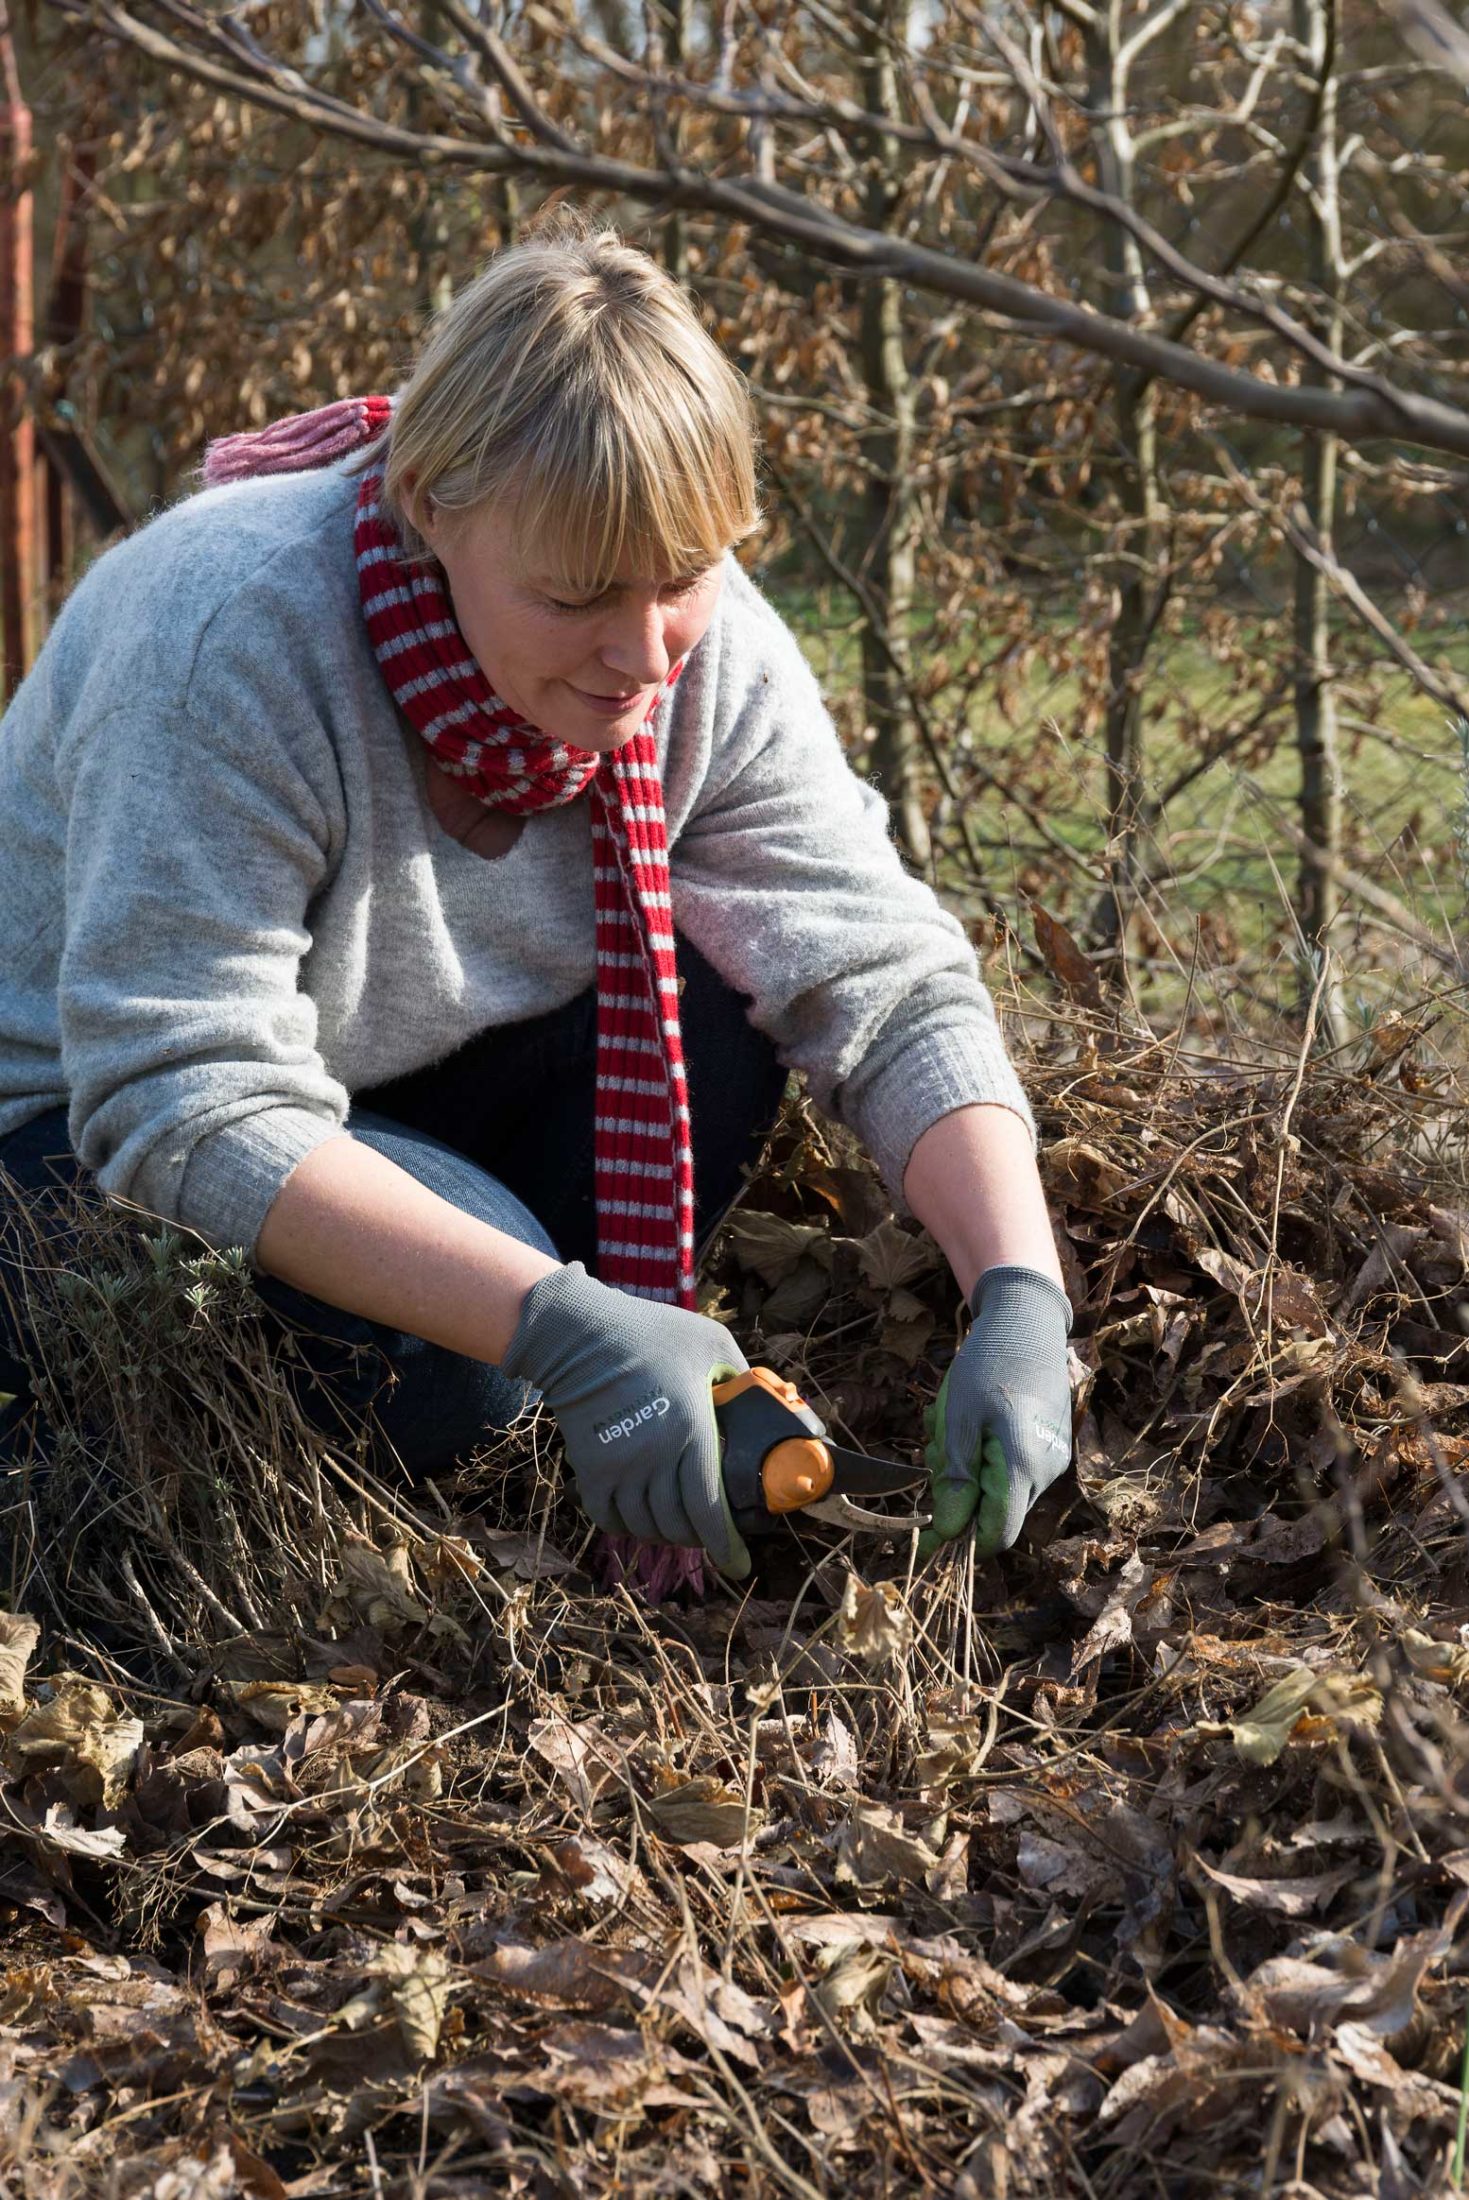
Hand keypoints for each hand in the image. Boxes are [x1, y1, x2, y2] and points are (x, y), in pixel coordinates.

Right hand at [500, 1262, 752, 1575]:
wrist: (579, 1336)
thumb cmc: (650, 1335)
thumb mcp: (711, 1342)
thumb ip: (741, 1376)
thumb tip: (763, 1401)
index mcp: (690, 1431)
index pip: (710, 1509)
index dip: (727, 1546)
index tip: (741, 1565)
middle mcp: (654, 1459)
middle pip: (681, 1525)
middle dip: (703, 1539)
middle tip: (716, 1534)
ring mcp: (619, 1468)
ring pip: (647, 1527)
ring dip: (668, 1533)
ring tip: (683, 1524)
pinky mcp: (591, 1469)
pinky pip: (610, 1519)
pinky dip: (630, 1526)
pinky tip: (643, 1518)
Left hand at [919, 1265, 1072, 1557]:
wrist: (1029, 1323)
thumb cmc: (990, 1364)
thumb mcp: (959, 1417)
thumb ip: (956, 1477)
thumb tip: (949, 1532)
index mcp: (1022, 1465)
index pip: (996, 1535)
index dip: (959, 1538)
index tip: (925, 1531)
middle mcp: (1046, 1471)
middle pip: (993, 1513)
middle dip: (956, 1490)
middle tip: (935, 1444)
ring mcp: (1051, 1460)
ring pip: (999, 1491)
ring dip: (966, 1468)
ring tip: (952, 1423)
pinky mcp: (1050, 1448)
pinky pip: (1010, 1470)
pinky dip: (982, 1455)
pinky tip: (971, 1420)